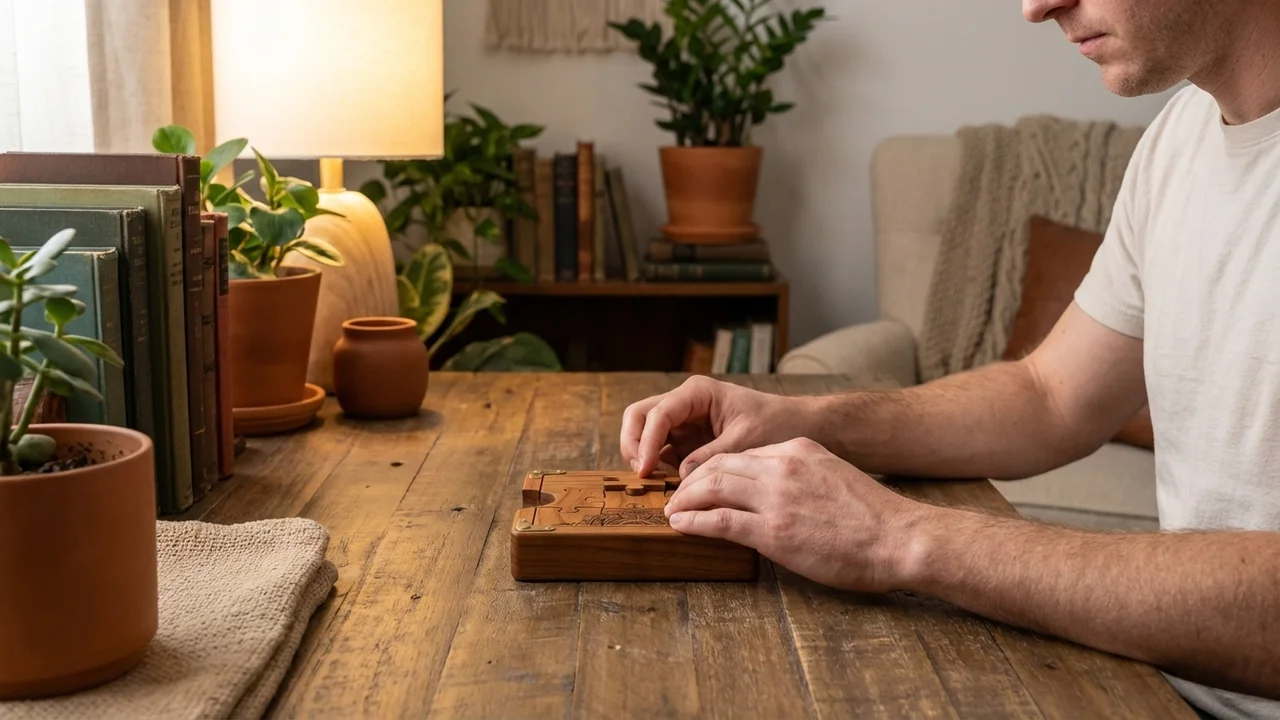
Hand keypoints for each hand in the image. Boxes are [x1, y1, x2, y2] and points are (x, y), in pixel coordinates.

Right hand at [621, 376, 819, 477]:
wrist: (798, 427)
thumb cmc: (776, 423)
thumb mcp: (746, 440)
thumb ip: (712, 456)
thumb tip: (682, 479)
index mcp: (697, 393)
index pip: (658, 413)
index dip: (646, 441)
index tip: (645, 470)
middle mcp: (684, 404)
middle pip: (640, 417)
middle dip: (633, 444)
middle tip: (640, 474)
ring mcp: (683, 424)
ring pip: (645, 434)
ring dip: (643, 458)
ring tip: (654, 485)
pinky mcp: (688, 443)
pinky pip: (662, 453)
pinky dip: (658, 469)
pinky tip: (667, 488)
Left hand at [663, 437, 928, 592]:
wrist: (900, 538)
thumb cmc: (874, 517)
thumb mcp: (833, 476)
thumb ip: (801, 476)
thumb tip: (775, 492)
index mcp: (797, 450)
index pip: (740, 454)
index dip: (712, 467)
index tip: (699, 481)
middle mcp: (782, 466)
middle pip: (718, 465)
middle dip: (690, 480)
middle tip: (675, 494)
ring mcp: (776, 498)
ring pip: (712, 488)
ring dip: (684, 499)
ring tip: (670, 510)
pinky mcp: (773, 531)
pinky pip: (719, 521)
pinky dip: (692, 521)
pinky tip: (679, 525)